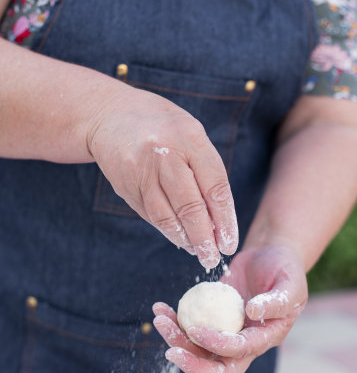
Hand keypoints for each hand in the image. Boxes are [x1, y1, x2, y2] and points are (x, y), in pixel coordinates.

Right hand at [87, 86, 237, 267]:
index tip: (230, 243)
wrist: (110, 114)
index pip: (215, 187)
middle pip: (189, 207)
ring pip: (166, 216)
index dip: (225, 220)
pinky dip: (168, 230)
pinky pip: (150, 215)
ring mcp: (141, 171)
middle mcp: (164, 155)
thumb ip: (206, 171)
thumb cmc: (163, 127)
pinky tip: (180, 239)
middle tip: (213, 258)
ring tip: (199, 252)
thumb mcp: (191, 135)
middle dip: (204, 239)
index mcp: (189, 138)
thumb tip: (219, 221)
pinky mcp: (125, 186)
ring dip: (185, 240)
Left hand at [152, 243, 307, 372]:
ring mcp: (226, 332)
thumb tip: (253, 313)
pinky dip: (174, 321)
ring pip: (198, 350)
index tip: (195, 328)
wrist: (270, 256)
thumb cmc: (286, 270)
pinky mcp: (212, 319)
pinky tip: (161, 308)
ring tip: (160, 319)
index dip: (216, 345)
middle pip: (216, 367)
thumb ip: (276, 301)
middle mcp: (244, 343)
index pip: (239, 352)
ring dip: (176, 340)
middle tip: (170, 350)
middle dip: (192, 363)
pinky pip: (190, 327)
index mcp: (265, 338)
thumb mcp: (290, 284)